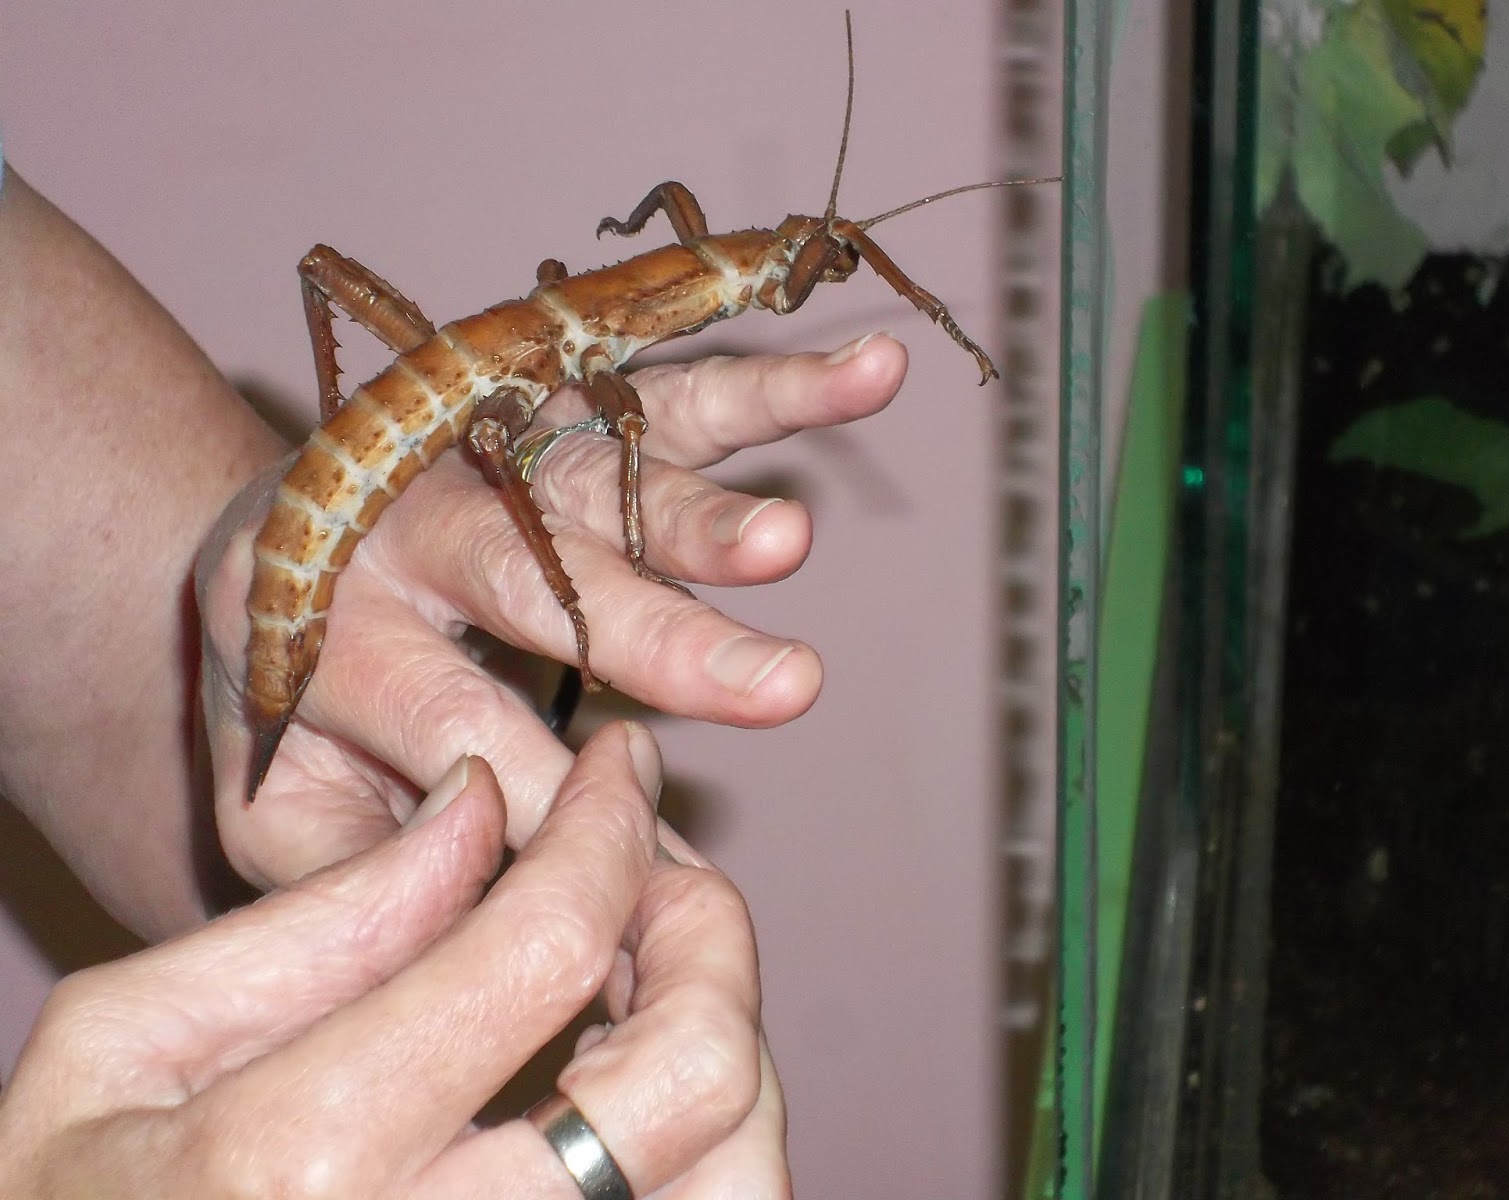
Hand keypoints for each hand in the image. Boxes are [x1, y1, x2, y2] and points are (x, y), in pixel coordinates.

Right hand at [0, 725, 788, 1198]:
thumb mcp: (128, 1042)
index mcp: (302, 1158)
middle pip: (694, 1074)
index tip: (621, 765)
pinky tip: (630, 1084)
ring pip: (735, 1178)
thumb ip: (321, 920)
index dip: (608, 825)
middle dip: (708, 937)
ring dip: (723, 1041)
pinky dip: (704, 1140)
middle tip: (665, 873)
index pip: (542, 946)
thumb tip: (480, 805)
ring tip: (656, 972)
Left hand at [197, 335, 905, 887]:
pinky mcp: (563, 411)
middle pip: (534, 578)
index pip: (457, 728)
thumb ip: (366, 867)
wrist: (262, 545)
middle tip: (782, 690)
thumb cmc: (299, 702)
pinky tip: (872, 371)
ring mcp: (491, 455)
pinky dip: (773, 386)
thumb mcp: (283, 800)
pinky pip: (672, 392)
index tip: (662, 877)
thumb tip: (502, 922)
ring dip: (706, 506)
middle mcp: (408, 523)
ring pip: (608, 472)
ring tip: (791, 538)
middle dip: (659, 638)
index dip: (561, 799)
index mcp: (325, 629)